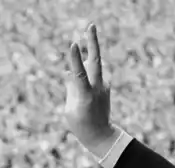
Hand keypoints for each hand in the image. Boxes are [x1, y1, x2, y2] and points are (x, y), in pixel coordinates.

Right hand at [64, 23, 114, 150]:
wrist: (101, 135)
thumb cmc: (80, 124)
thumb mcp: (70, 108)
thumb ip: (71, 88)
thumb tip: (70, 72)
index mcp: (86, 95)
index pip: (79, 74)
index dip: (75, 59)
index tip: (73, 44)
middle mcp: (97, 88)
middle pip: (95, 61)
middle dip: (93, 43)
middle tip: (91, 25)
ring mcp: (103, 86)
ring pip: (93, 67)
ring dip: (89, 53)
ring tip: (88, 38)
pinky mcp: (105, 87)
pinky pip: (92, 78)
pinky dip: (86, 78)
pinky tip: (86, 91)